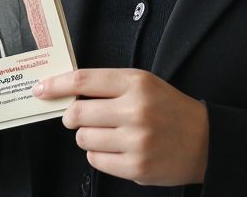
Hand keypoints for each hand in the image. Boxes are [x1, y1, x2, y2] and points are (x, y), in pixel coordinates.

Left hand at [34, 68, 207, 185]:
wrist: (205, 141)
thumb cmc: (170, 110)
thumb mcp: (145, 84)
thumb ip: (109, 86)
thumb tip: (66, 93)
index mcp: (136, 83)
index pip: (84, 80)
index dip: (57, 85)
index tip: (42, 89)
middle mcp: (136, 110)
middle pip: (77, 113)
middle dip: (71, 117)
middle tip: (79, 117)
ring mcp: (136, 141)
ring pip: (83, 139)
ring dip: (88, 137)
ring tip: (109, 134)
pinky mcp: (135, 166)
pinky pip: (95, 161)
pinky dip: (99, 155)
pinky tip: (116, 149)